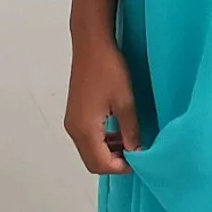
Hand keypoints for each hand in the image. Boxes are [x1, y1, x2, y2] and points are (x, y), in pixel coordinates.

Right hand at [64, 38, 140, 174]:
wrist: (91, 44)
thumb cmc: (108, 68)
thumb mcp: (125, 101)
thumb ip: (130, 129)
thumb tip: (136, 150)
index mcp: (85, 129)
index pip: (100, 164)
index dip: (120, 168)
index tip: (139, 163)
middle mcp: (74, 129)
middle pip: (92, 161)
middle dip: (113, 163)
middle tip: (135, 155)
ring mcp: (72, 121)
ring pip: (89, 150)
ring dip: (108, 152)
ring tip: (130, 142)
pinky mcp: (75, 113)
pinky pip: (87, 137)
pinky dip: (102, 141)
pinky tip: (118, 130)